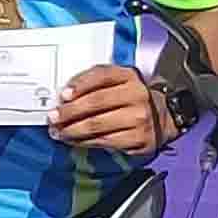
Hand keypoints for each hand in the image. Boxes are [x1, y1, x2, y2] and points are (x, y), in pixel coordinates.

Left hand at [47, 61, 173, 156]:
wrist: (164, 116)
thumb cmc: (131, 98)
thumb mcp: (119, 81)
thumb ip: (94, 82)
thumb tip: (65, 96)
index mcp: (129, 76)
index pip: (101, 76)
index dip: (79, 85)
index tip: (62, 96)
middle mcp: (137, 95)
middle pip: (96, 102)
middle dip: (69, 112)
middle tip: (53, 118)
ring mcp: (139, 118)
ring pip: (97, 125)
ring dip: (72, 130)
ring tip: (58, 132)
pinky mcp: (139, 139)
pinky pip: (105, 141)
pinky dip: (85, 142)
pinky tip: (74, 141)